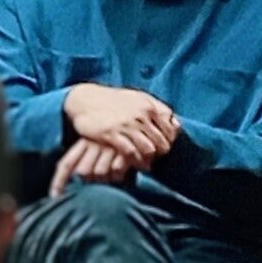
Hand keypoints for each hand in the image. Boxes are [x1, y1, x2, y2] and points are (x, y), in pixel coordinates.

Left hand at [51, 137, 140, 196]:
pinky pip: (117, 170)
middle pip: (82, 172)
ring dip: (107, 179)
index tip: (54, 197)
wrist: (144, 129)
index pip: (66, 164)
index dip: (59, 181)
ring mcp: (108, 146)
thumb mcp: (101, 150)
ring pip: (99, 173)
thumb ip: (88, 165)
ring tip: (115, 174)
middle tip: (101, 181)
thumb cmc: (120, 146)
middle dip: (89, 182)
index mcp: (84, 143)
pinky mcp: (123, 149)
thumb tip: (73, 189)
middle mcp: (93, 143)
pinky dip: (120, 175)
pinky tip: (125, 170)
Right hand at [63, 83, 179, 164]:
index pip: (171, 129)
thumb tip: (175, 122)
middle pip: (161, 141)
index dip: (170, 141)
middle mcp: (140, 115)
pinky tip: (135, 164)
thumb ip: (157, 108)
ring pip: (148, 149)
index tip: (164, 146)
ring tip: (147, 163)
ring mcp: (126, 125)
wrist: (86, 99)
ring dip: (149, 159)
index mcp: (148, 106)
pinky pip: (130, 152)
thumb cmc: (113, 100)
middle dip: (161, 153)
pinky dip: (135, 161)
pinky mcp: (112, 134)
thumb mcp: (137, 98)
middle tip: (156, 158)